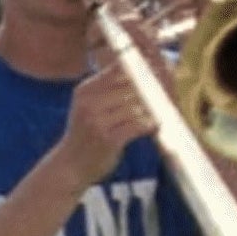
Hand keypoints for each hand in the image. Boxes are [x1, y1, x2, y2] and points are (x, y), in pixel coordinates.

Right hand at [58, 63, 155, 185]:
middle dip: (150, 89)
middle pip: (130, 86)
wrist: (70, 166)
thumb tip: (143, 69)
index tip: (156, 74)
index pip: (118, 70)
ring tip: (159, 112)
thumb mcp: (88, 106)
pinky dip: (149, 125)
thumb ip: (108, 87)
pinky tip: (152, 127)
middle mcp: (89, 104)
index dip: (141, 70)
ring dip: (151, 109)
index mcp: (84, 91)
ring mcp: (98, 122)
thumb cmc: (85, 133)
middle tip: (166, 93)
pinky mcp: (109, 140)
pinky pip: (138, 125)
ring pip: (136, 106)